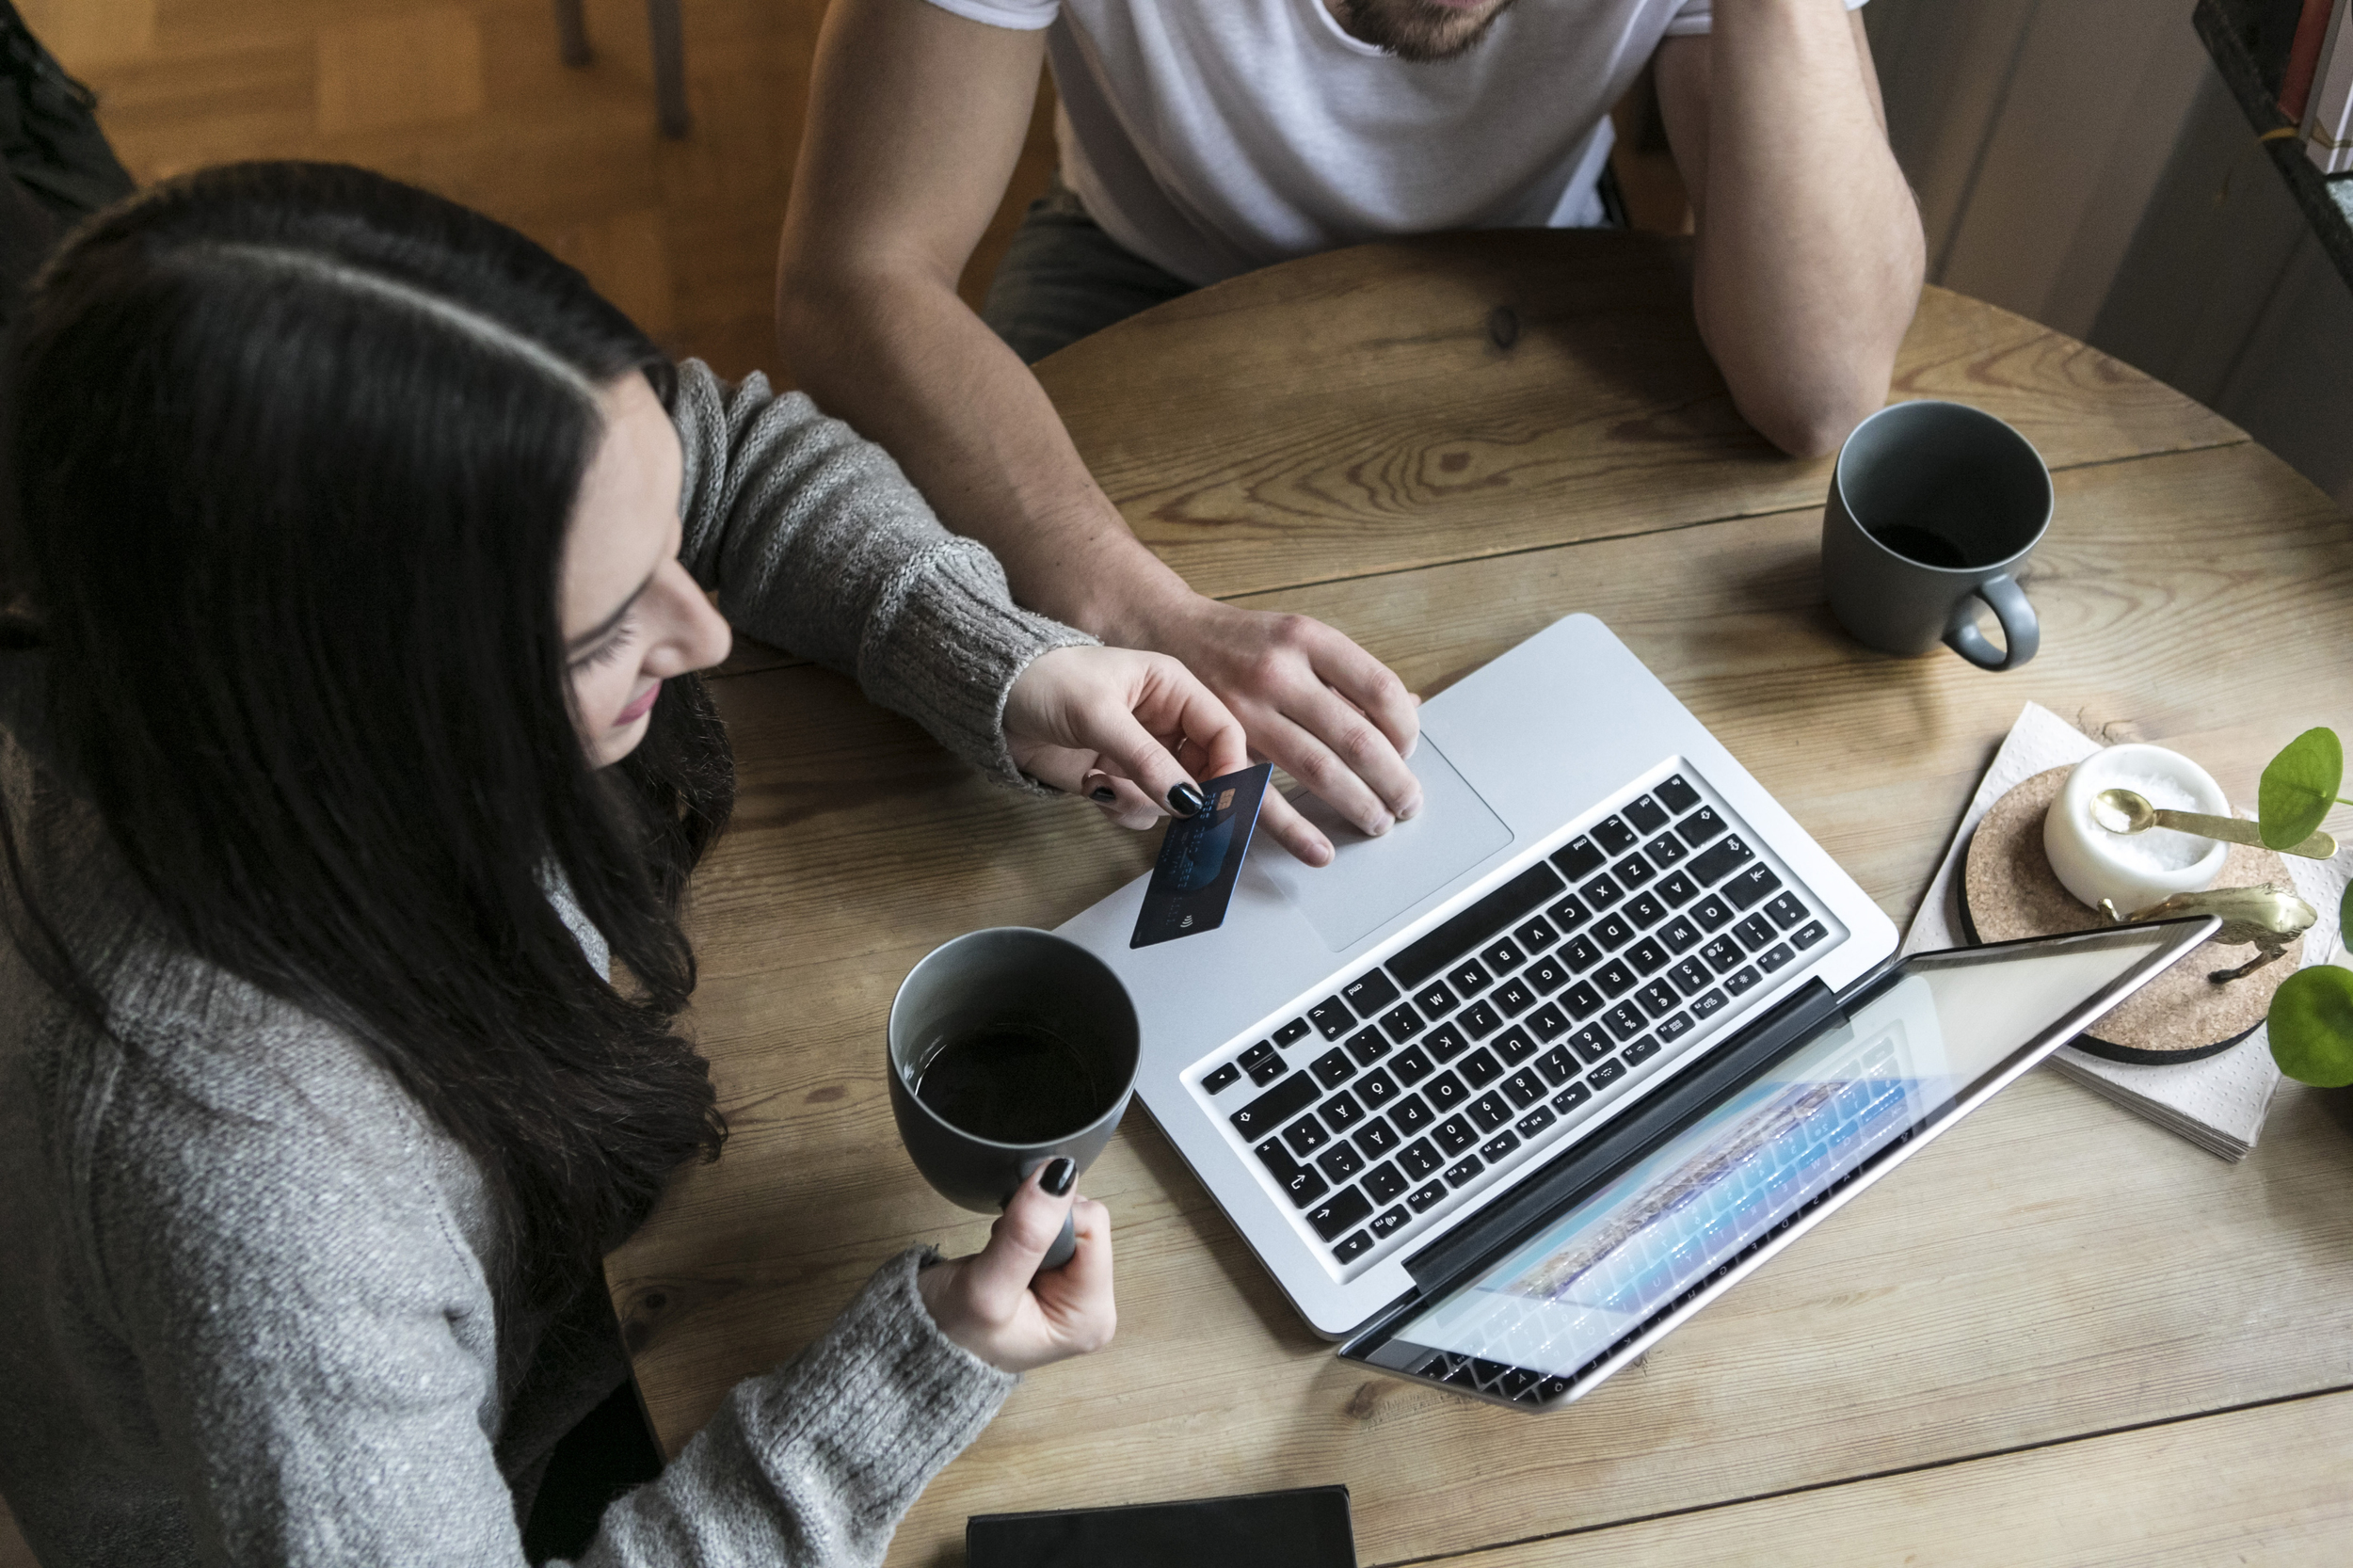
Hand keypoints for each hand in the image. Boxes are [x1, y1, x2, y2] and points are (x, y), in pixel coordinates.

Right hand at [915, 1160, 1115, 1373]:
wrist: (918, 1341)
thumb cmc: (950, 1331)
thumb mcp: (985, 1287)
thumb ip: (1025, 1233)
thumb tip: (1060, 1173)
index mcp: (1091, 1318)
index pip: (1093, 1227)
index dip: (1049, 1219)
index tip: (1012, 1241)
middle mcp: (1093, 1305)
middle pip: (1086, 1223)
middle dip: (1041, 1225)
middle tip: (1003, 1253)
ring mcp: (1077, 1292)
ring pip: (1069, 1221)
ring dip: (1031, 1226)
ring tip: (1001, 1257)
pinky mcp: (1059, 1277)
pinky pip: (1055, 1228)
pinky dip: (1026, 1230)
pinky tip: (1005, 1252)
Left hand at [1005, 645, 1320, 859]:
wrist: (992, 700)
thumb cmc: (1046, 682)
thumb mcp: (1099, 715)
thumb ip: (1146, 759)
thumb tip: (1189, 801)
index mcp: (1173, 689)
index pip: (1223, 731)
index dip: (1228, 767)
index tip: (1218, 801)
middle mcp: (1165, 723)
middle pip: (1204, 772)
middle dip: (1183, 794)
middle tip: (1163, 806)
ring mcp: (1141, 754)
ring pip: (1171, 798)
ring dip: (1142, 801)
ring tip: (1103, 783)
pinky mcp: (1117, 778)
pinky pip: (1141, 810)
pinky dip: (1120, 809)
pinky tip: (1092, 787)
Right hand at [1131, 596, 1422, 862]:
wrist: (1167, 631)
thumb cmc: (1243, 642)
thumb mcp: (1299, 639)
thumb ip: (1349, 678)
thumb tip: (1409, 709)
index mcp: (1307, 639)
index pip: (1379, 690)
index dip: (1406, 729)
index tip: (1409, 751)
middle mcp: (1278, 672)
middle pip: (1355, 737)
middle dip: (1392, 781)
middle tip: (1408, 804)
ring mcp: (1245, 710)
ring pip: (1318, 770)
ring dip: (1358, 805)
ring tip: (1379, 822)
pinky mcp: (1218, 745)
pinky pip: (1262, 797)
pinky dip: (1295, 831)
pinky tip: (1319, 849)